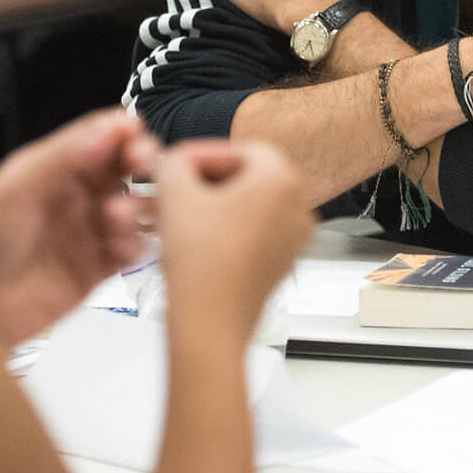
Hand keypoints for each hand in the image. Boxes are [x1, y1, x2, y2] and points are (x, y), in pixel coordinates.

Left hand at [0, 109, 158, 344]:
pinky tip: (117, 247)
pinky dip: (135, 242)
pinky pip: (133, 248)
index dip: (124, 132)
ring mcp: (91, 231)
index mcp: (55, 167)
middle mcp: (78, 194)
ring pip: (137, 205)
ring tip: (116, 216)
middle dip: (142, 161)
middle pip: (126, 167)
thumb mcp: (17, 189)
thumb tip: (115, 126)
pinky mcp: (101, 268)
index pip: (102, 136)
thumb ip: (65, 156)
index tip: (136, 135)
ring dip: (138, 204)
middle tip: (143, 164)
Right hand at [154, 139, 315, 332]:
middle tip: (175, 186)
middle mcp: (299, 207)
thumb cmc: (202, 262)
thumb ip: (173, 163)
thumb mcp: (176, 195)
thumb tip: (174, 161)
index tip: (176, 164)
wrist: (211, 323)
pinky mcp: (282, 264)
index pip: (240, 149)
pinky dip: (225, 229)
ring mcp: (294, 239)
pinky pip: (253, 233)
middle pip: (247, 177)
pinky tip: (192, 237)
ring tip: (177, 213)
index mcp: (282, 180)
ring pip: (248, 207)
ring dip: (212, 205)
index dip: (201, 154)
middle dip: (206, 180)